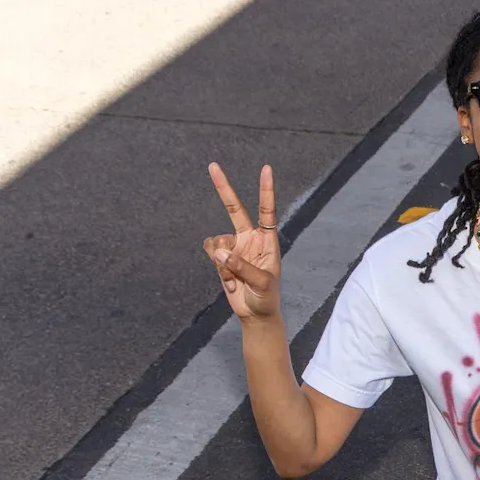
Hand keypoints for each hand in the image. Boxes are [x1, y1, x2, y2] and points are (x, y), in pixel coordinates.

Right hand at [203, 163, 281, 318]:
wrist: (255, 314)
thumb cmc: (266, 298)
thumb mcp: (261, 283)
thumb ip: (241, 266)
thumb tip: (221, 250)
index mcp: (267, 241)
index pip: (267, 211)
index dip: (265, 190)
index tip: (266, 169)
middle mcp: (250, 239)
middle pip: (235, 208)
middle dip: (223, 188)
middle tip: (213, 165)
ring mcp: (235, 247)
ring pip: (218, 241)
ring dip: (224, 263)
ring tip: (238, 280)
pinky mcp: (222, 258)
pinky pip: (212, 253)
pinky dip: (218, 268)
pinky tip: (230, 281)